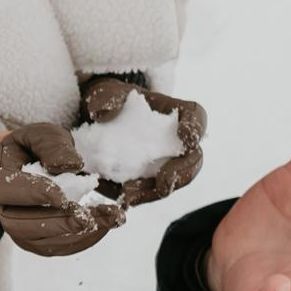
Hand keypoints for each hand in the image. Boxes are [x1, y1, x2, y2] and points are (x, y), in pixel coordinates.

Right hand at [0, 123, 125, 257]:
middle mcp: (5, 211)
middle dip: (60, 223)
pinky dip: (86, 238)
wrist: (28, 166)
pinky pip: (61, 247)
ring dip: (80, 233)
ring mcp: (21, 231)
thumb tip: (71, 165)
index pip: (9, 191)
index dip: (34, 194)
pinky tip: (108, 224)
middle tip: (88, 217)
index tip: (61, 196)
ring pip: (46, 241)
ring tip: (112, 218)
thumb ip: (52, 145)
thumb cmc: (33, 148)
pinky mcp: (40, 242)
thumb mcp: (41, 135)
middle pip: (25, 225)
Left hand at [80, 77, 206, 205]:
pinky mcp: (148, 180)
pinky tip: (123, 198)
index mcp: (175, 112)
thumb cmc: (109, 101)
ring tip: (130, 194)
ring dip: (156, 191)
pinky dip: (139, 197)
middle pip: (194, 158)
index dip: (196, 127)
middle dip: (182, 172)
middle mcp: (176, 141)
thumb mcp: (104, 92)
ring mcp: (165, 163)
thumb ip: (106, 98)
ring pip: (175, 182)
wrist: (95, 121)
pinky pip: (150, 192)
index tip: (186, 137)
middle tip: (164, 181)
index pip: (196, 116)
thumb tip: (103, 111)